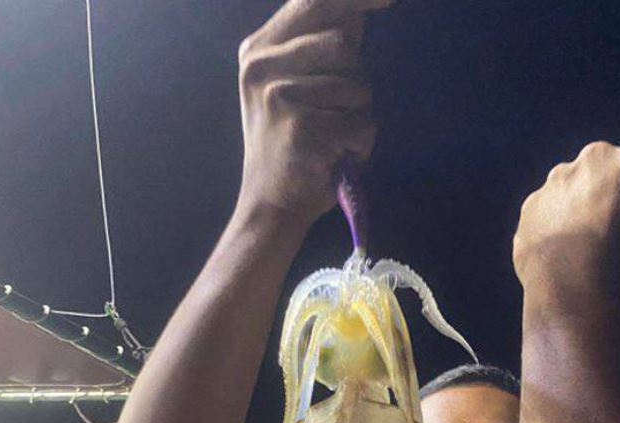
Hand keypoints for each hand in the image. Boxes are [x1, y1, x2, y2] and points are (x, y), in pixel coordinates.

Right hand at [236, 0, 393, 228]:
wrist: (271, 206)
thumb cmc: (291, 147)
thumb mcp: (291, 87)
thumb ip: (317, 46)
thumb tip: (357, 8)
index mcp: (258, 50)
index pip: (311, 2)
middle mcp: (261, 66)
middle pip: (343, 45)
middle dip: (353, 82)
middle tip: (332, 117)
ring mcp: (279, 96)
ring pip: (358, 86)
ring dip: (358, 117)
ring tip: (331, 141)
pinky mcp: (302, 128)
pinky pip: (362, 123)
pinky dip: (360, 146)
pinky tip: (336, 158)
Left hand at [513, 135, 619, 302]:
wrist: (580, 287)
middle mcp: (594, 157)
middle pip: (610, 176)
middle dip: (614, 199)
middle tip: (619, 239)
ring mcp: (555, 182)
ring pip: (574, 195)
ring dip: (580, 215)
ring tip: (587, 255)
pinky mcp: (528, 209)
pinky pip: (547, 220)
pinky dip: (554, 235)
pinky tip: (564, 262)